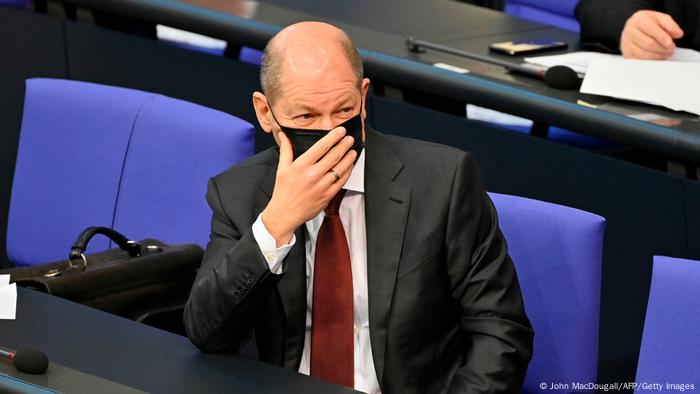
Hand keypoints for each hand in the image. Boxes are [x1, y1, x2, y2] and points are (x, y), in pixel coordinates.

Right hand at [261, 127, 356, 245]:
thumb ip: (285, 150)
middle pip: (334, 155)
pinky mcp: (328, 196)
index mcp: (301, 166)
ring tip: (353, 151)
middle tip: (350, 139)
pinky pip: (341, 181)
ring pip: (340, 168)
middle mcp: (313, 175)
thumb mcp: (281, 169)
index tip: (340, 131)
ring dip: (349, 158)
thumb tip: (283, 135)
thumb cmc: (283, 192)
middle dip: (344, 145)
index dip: (333, 137)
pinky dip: (347, 172)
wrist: (285, 214)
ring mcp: (322, 186)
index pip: (321, 147)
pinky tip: (349, 166)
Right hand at [620, 10, 683, 59]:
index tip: (670, 42)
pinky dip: (651, 61)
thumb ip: (670, 25)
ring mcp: (626, 45)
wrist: (636, 29)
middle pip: (647, 43)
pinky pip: (639, 62)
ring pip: (643, 54)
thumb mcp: (661, 18)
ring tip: (666, 54)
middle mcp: (629, 32)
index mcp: (638, 20)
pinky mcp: (627, 55)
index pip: (650, 29)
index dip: (661, 37)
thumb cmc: (649, 24)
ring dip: (658, 56)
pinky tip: (658, 58)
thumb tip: (678, 34)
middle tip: (671, 49)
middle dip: (662, 48)